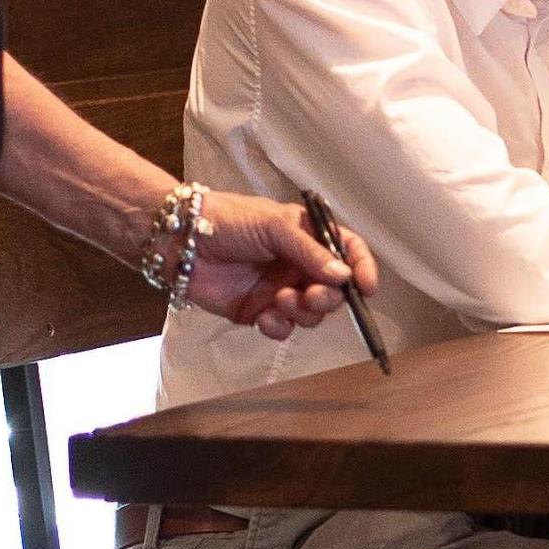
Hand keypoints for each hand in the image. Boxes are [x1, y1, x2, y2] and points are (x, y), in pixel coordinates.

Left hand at [178, 193, 376, 341]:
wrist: (183, 241)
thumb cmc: (231, 220)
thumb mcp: (275, 226)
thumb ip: (310, 252)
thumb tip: (344, 276)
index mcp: (309, 237)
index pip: (348, 252)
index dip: (362, 269)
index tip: (366, 288)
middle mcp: (299, 266)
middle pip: (334, 291)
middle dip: (327, 298)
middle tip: (310, 295)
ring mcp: (281, 290)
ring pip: (311, 314)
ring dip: (302, 312)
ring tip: (279, 300)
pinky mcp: (259, 312)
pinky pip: (283, 328)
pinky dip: (279, 327)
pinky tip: (264, 317)